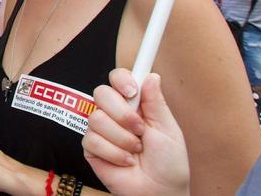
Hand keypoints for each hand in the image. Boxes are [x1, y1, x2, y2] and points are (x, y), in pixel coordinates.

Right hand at [82, 69, 188, 195]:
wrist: (160, 192)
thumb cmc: (169, 163)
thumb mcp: (168, 129)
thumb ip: (156, 102)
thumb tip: (151, 75)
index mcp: (134, 105)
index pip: (117, 78)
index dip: (120, 79)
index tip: (132, 91)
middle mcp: (115, 115)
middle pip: (101, 93)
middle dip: (122, 113)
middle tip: (139, 130)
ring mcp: (101, 131)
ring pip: (96, 118)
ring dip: (122, 138)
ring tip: (135, 150)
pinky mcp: (91, 149)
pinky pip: (92, 140)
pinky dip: (114, 153)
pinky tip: (125, 161)